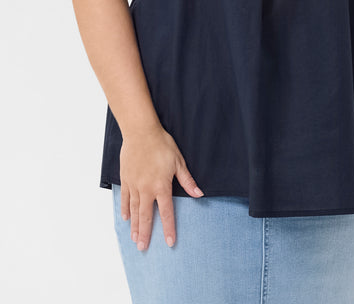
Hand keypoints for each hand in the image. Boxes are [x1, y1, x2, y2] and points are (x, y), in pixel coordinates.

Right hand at [119, 125, 203, 250]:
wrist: (141, 132)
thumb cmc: (162, 144)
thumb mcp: (178, 162)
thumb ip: (187, 181)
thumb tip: (199, 194)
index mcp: (161, 186)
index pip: (167, 212)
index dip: (168, 229)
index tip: (169, 243)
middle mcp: (146, 189)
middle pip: (146, 216)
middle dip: (145, 233)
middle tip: (143, 248)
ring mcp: (134, 185)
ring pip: (134, 210)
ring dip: (134, 225)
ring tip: (134, 239)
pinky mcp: (126, 179)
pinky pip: (125, 198)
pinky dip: (125, 209)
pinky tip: (125, 218)